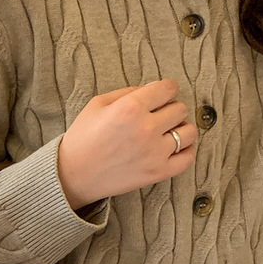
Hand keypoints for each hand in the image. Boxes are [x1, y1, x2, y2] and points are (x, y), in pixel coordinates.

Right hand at [57, 79, 197, 209]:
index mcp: (130, 107)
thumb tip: (152, 90)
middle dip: (171, 109)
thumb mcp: (97, 104)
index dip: (166, 90)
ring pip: (188, 132)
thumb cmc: (82, 138)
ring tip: (169, 132)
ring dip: (182, 129)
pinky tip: (174, 148)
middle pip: (180, 109)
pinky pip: (187, 158)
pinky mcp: (157, 173)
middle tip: (160, 116)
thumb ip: (128, 92)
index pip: (168, 88)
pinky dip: (186, 151)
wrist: (73, 175)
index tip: (161, 96)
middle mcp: (146, 128)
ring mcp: (154, 153)